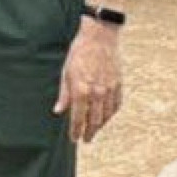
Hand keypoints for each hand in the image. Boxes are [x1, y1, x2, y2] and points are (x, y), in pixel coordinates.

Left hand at [55, 27, 122, 143]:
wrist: (100, 37)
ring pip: (106, 116)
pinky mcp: (118, 85)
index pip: (78, 118)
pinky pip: (115, 106)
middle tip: (86, 139)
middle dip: (89, 133)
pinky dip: (110, 114)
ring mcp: (109, 90)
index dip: (76, 131)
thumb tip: (58, 111)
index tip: (74, 139)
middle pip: (94, 121)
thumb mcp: (66, 72)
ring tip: (94, 130)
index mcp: (81, 90)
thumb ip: (64, 94)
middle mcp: (97, 93)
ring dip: (100, 126)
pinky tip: (106, 116)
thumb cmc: (80, 52)